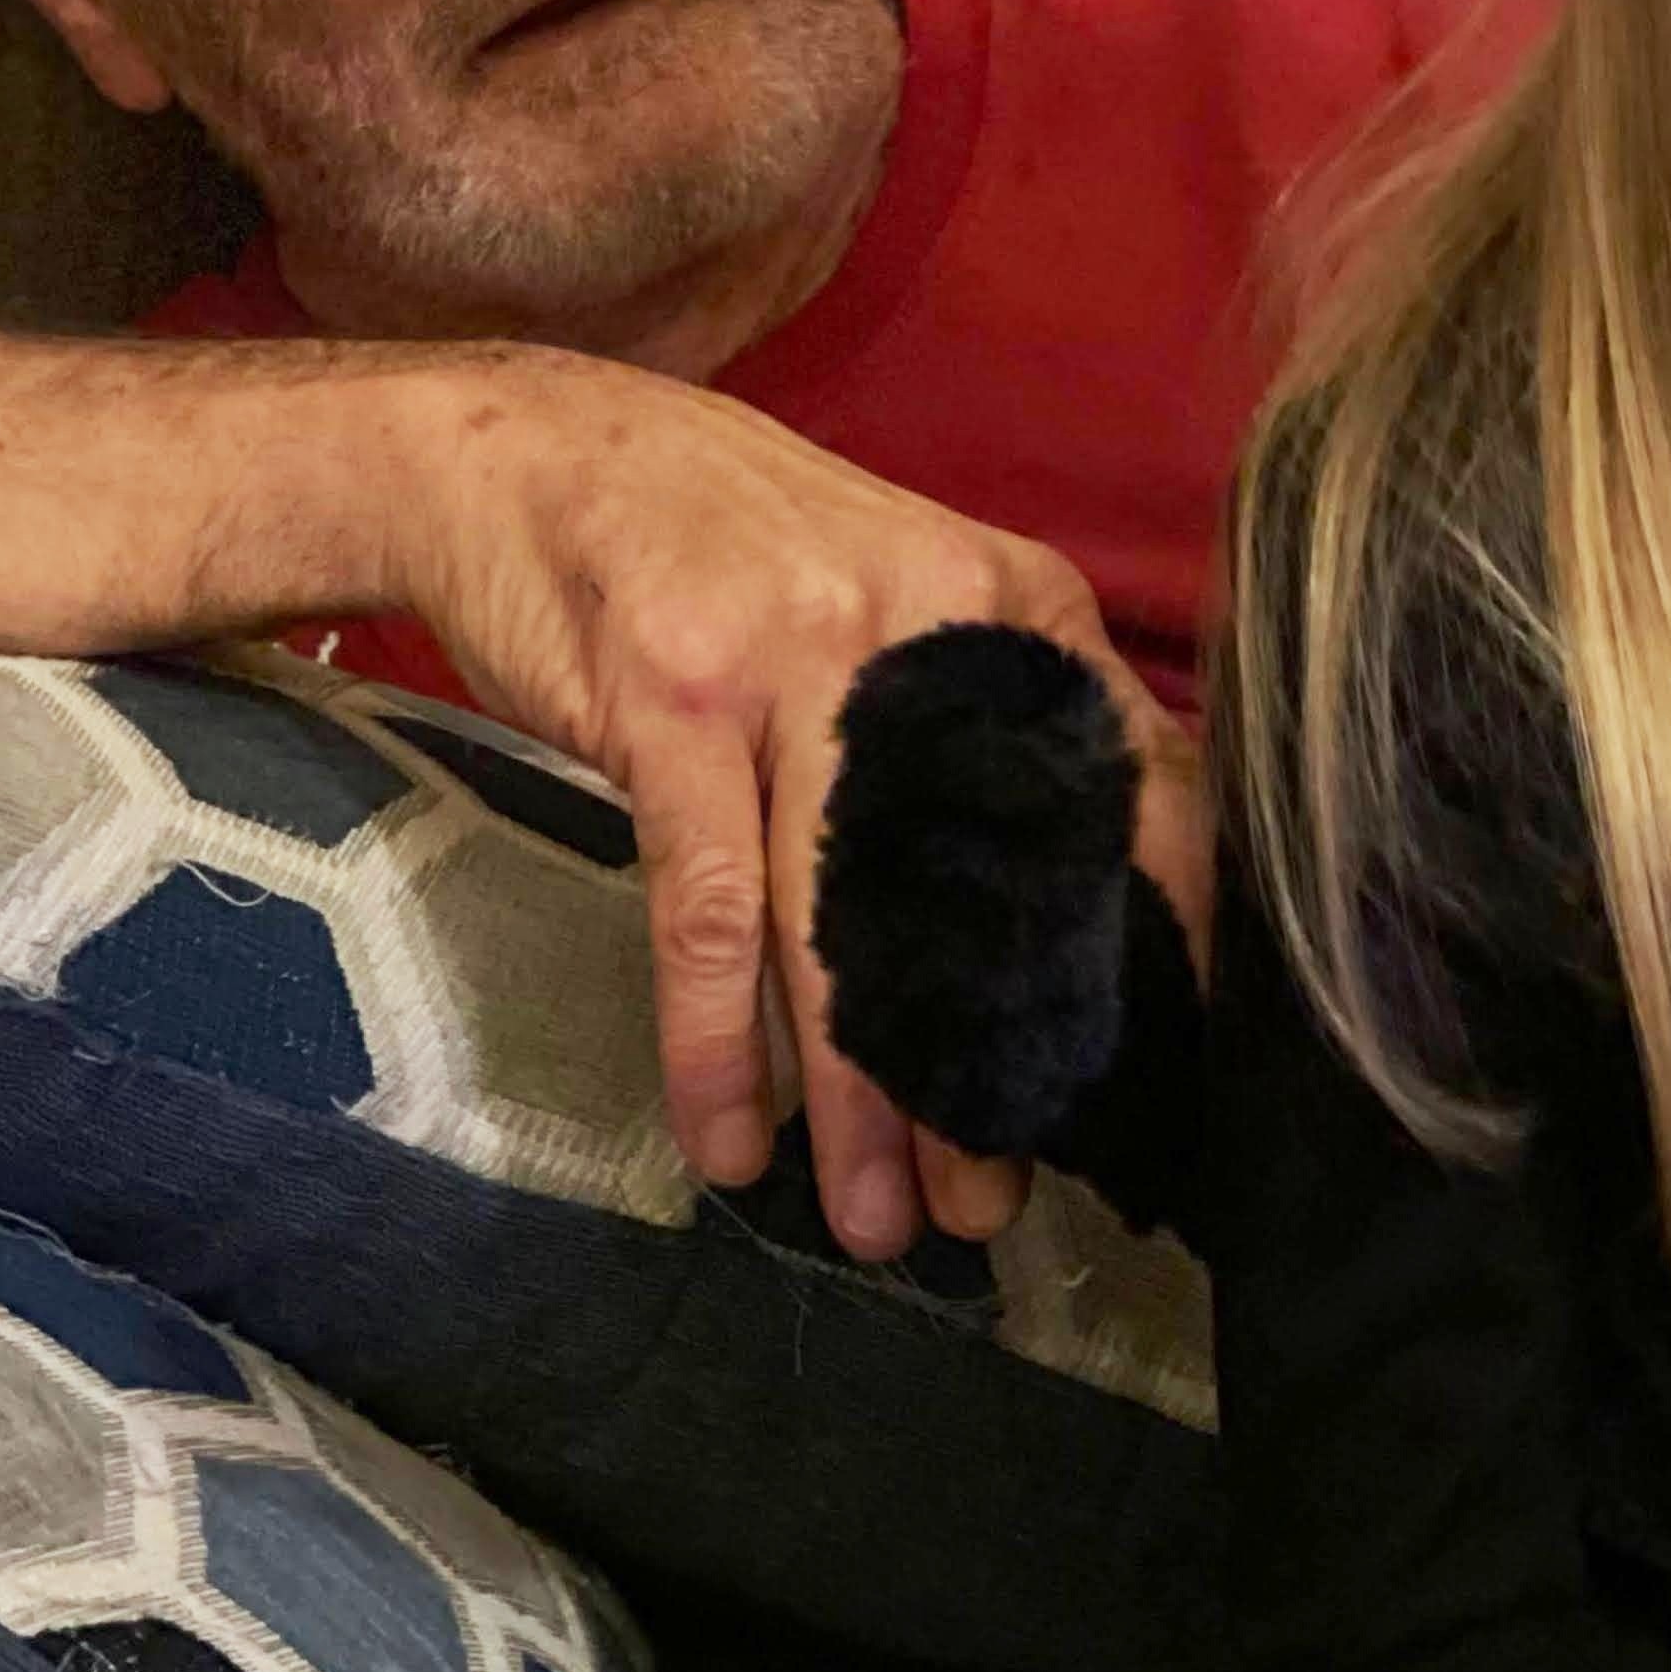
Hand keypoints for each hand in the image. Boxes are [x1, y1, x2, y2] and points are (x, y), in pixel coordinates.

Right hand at [386, 347, 1213, 1254]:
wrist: (521, 450)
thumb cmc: (719, 546)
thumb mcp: (888, 591)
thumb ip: (978, 716)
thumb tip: (1066, 904)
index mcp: (1002, 600)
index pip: (1122, 789)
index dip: (1146, 944)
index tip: (1149, 1076)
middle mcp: (922, 621)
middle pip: (982, 888)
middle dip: (986, 1067)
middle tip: (994, 1200)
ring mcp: (795, 655)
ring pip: (848, 922)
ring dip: (861, 1095)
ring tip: (875, 1220)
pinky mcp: (674, 700)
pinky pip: (712, 911)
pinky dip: (717, 1041)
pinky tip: (727, 1140)